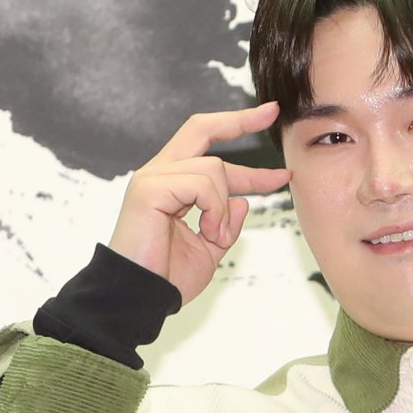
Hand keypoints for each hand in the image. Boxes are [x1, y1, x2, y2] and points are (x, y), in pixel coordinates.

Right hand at [108, 102, 290, 304]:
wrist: (140, 299)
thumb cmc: (168, 277)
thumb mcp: (210, 247)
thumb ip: (225, 222)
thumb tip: (243, 201)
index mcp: (172, 183)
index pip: (208, 148)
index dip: (240, 135)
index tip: (270, 122)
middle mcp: (160, 173)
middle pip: (201, 128)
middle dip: (239, 119)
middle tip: (272, 112)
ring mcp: (152, 178)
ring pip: (213, 168)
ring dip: (225, 205)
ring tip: (216, 235)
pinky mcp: (149, 189)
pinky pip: (201, 185)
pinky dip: (215, 210)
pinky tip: (208, 231)